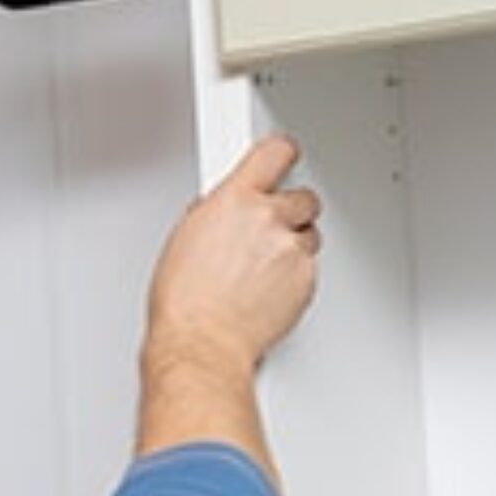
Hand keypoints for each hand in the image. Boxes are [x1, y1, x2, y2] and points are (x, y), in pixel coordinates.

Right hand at [144, 136, 321, 377]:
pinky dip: (294, 276)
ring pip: (308, 234)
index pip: (274, 153)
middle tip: (267, 229)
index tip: (283, 156)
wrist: (203, 342)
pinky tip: (267, 289)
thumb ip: (214, 214)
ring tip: (261, 269)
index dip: (282, 154)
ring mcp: (292, 250)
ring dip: (291, 245)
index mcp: (233, 201)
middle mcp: (268, 219)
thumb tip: (222, 213)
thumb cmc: (186, 302)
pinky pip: (310, 267)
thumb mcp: (185, 240)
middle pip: (301, 196)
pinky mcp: (307, 279)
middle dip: (288, 209)